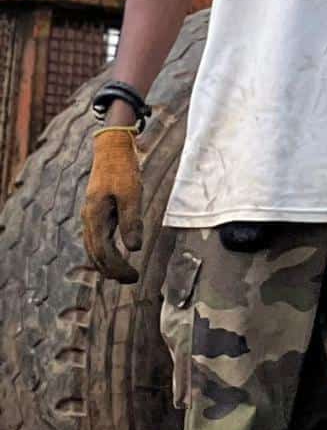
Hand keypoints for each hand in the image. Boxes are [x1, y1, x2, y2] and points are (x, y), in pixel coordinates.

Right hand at [83, 126, 142, 283]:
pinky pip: (98, 238)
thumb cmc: (123, 169)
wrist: (112, 148)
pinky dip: (105, 250)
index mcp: (94, 217)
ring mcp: (91, 216)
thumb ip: (132, 221)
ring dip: (107, 262)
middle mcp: (89, 219)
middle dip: (112, 270)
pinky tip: (116, 254)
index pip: (103, 252)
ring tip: (123, 273)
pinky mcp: (98, 211)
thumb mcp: (132, 193)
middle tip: (131, 280)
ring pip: (94, 247)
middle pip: (96, 254)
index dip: (117, 267)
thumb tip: (134, 248)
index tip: (133, 277)